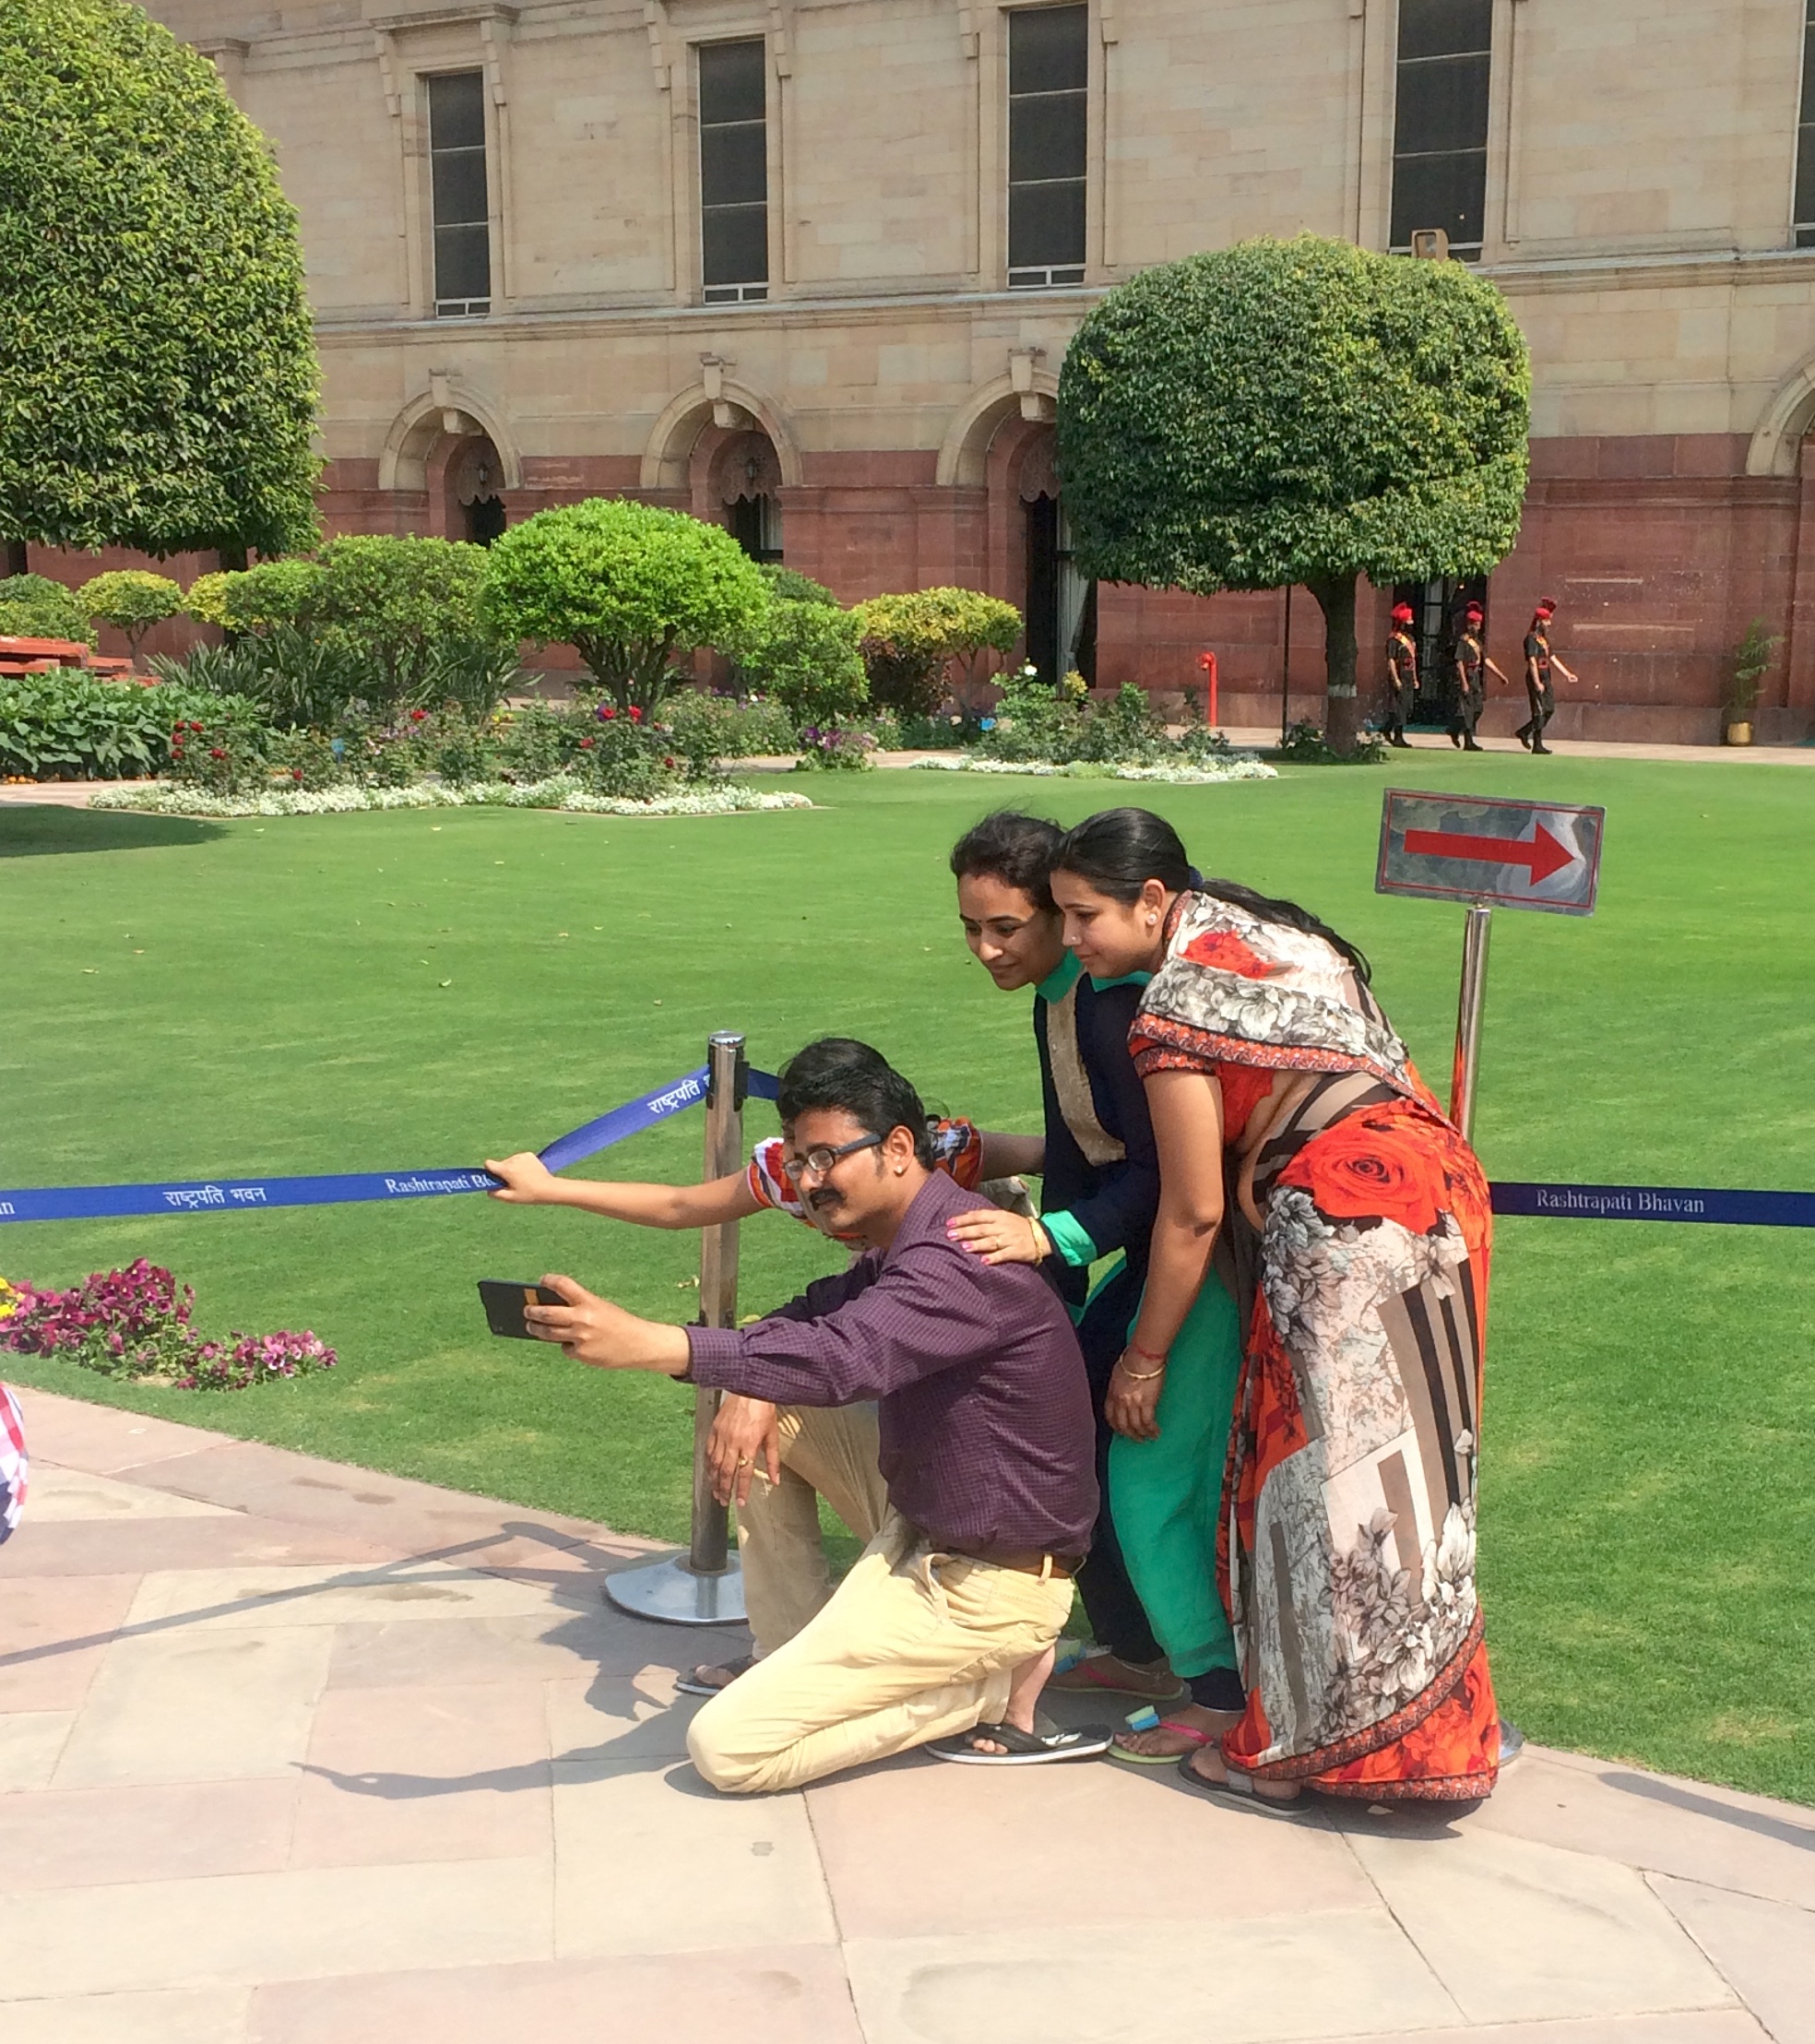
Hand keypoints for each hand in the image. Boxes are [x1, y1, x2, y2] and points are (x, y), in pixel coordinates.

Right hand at [485, 1151, 560, 1203]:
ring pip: (510, 1161)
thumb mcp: (510, 1198)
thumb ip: (495, 1194)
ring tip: (522, 1179)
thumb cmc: (529, 1194)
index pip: (488, 1163)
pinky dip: (521, 1165)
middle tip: (513, 1183)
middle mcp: (513, 1159)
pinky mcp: (529, 1155)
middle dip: (503, 1172)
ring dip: (512, 1168)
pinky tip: (528, 1173)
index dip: (489, 1171)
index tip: (495, 1178)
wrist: (549, 1188)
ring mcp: (522, 1156)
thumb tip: (488, 1189)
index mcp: (506, 1169)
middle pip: (501, 1164)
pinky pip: (519, 1159)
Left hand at [522, 1273, 687, 1373]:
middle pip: (546, 1312)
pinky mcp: (581, 1354)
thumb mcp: (600, 1308)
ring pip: (548, 1333)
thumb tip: (547, 1311)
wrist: (639, 1345)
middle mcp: (582, 1318)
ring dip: (536, 1329)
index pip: (563, 1285)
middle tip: (525, 1310)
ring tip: (531, 1326)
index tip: (541, 1280)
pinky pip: (565, 1348)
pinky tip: (574, 1344)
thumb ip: (578, 1308)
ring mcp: (580, 1337)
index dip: (549, 1280)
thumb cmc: (617, 1323)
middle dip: (531, 1311)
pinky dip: (567, 1346)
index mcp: (589, 1301)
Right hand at [707, 1395, 781, 1507]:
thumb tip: (775, 1480)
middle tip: (724, 1501)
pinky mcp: (714, 1429)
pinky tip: (709, 1472)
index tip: (740, 1503)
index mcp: (750, 1443)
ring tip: (716, 1492)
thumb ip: (773, 1459)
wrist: (750, 1388)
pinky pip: (708, 1451)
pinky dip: (708, 1464)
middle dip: (725, 1489)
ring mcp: (721, 1435)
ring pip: (715, 1463)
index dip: (742, 1490)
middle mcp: (733, 1441)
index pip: (744, 1472)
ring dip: (715, 1480)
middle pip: (727, 1471)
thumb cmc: (764, 1410)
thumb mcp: (773, 1435)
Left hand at [945, 1208, 1047, 1265]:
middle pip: (981, 1229)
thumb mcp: (1003, 1217)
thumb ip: (986, 1218)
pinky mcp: (1016, 1251)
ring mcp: (1010, 1239)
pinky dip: (994, 1257)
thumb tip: (966, 1217)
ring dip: (977, 1244)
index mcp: (999, 1216)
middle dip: (965, 1231)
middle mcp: (1003, 1227)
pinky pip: (1004, 1254)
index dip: (963, 1219)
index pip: (978, 1216)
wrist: (1042, 1235)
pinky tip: (984, 1261)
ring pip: (991, 1241)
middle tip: (950, 1235)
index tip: (949, 1223)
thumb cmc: (1018, 1226)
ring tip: (964, 1246)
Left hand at [1105, 1352, 1164, 1441]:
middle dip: (1129, 1434)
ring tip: (1148, 1437)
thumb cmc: (1133, 1359)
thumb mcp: (1118, 1374)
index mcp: (1112, 1393)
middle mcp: (1121, 1401)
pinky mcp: (1147, 1403)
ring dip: (1142, 1434)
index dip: (1115, 1425)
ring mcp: (1133, 1404)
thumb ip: (1118, 1387)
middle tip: (1136, 1439)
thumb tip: (1121, 1393)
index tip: (1120, 1430)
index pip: (1110, 1415)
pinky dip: (1152, 1430)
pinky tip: (1156, 1432)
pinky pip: (1148, 1422)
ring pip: (1136, 1426)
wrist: (1144, 1356)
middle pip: (1122, 1424)